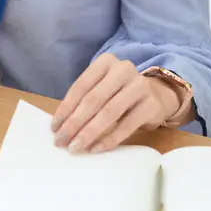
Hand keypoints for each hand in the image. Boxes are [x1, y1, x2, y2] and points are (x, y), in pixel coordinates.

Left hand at [50, 54, 177, 153]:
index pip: (80, 86)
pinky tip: (96, 149)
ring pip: (109, 112)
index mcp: (105, 62)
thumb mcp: (101, 89)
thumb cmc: (119, 94)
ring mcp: (139, 86)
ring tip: (76, 147)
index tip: (54, 128)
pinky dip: (109, 139)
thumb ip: (83, 101)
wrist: (157, 96)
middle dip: (74, 123)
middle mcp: (123, 69)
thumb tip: (59, 127)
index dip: (65, 109)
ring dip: (89, 132)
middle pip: (93, 100)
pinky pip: (126, 125)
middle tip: (61, 141)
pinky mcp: (151, 105)